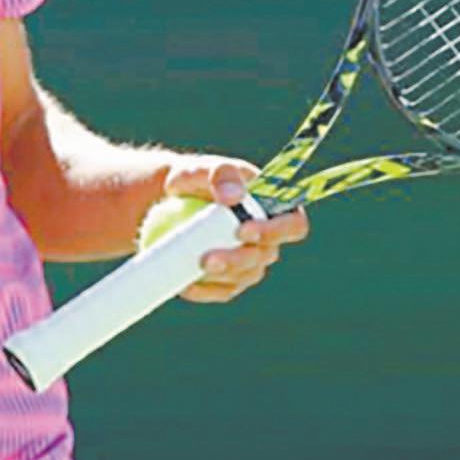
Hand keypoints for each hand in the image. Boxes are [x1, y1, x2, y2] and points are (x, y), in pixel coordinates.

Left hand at [162, 156, 309, 303]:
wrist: (165, 201)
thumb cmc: (191, 179)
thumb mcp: (201, 169)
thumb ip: (220, 174)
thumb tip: (234, 197)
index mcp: (273, 206)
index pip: (294, 224)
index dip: (276, 232)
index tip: (243, 231)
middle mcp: (266, 236)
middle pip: (267, 255)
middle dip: (239, 259)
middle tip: (209, 258)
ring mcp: (248, 259)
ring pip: (246, 275)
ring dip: (224, 276)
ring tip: (197, 265)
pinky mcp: (228, 278)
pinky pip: (223, 290)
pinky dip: (206, 290)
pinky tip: (187, 285)